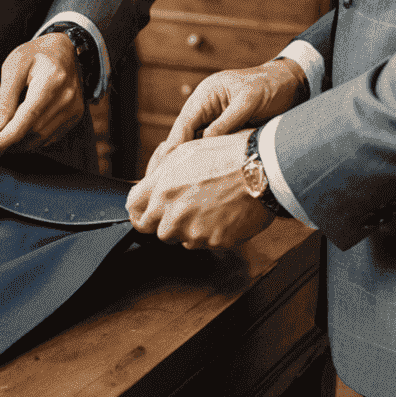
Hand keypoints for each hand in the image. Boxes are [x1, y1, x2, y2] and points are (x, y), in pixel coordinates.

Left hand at [0, 33, 86, 155]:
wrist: (65, 50)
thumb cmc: (36, 55)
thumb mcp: (14, 67)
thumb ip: (4, 99)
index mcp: (51, 79)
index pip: (28, 116)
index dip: (7, 136)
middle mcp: (67, 96)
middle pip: (33, 130)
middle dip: (8, 141)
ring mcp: (74, 108)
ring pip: (41, 138)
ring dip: (19, 144)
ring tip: (1, 140)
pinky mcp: (74, 116)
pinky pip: (50, 137)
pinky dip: (32, 140)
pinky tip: (20, 134)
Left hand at [127, 130, 271, 248]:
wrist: (261, 168)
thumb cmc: (225, 155)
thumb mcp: (184, 154)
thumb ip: (159, 177)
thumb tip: (146, 189)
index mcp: (162, 190)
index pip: (134, 211)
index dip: (140, 210)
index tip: (146, 210)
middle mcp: (174, 214)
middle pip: (157, 230)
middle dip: (167, 221)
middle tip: (186, 205)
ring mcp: (195, 231)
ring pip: (182, 239)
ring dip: (190, 228)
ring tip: (210, 205)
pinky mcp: (216, 242)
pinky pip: (206, 243)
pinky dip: (212, 232)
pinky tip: (223, 212)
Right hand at [146, 58, 306, 175]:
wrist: (292, 84)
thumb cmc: (270, 87)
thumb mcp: (248, 101)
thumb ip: (226, 122)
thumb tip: (206, 143)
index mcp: (206, 95)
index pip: (184, 124)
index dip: (174, 147)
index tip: (166, 168)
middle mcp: (207, 108)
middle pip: (185, 136)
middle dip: (175, 158)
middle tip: (164, 182)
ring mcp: (217, 119)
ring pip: (197, 144)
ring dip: (190, 162)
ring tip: (179, 186)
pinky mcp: (228, 130)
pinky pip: (213, 147)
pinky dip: (208, 161)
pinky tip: (203, 178)